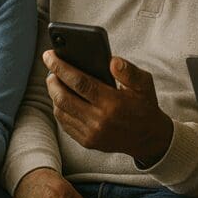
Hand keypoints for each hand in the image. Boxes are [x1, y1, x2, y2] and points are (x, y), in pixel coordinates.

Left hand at [43, 51, 172, 163]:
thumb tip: (111, 60)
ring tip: (56, 82)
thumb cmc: (145, 106)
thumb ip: (129, 71)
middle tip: (51, 69)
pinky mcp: (87, 141)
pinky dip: (60, 109)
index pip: (79, 82)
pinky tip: (63, 99)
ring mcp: (91, 133)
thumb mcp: (145, 84)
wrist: (148, 138)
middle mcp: (99, 120)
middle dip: (52, 81)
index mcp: (113, 103)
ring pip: (60, 111)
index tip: (49, 56)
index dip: (61, 67)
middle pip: (63, 97)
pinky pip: (65, 123)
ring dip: (54, 94)